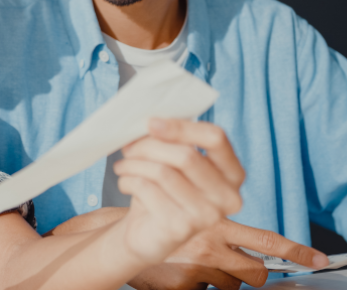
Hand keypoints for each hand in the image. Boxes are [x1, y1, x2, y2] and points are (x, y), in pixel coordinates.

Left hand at [115, 118, 244, 266]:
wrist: (148, 233)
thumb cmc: (162, 190)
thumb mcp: (171, 161)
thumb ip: (171, 140)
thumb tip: (151, 120)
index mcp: (232, 173)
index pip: (216, 138)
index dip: (182, 127)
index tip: (151, 122)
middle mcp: (227, 197)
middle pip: (186, 155)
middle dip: (149, 146)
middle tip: (128, 148)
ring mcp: (207, 216)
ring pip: (162, 172)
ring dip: (134, 164)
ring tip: (123, 166)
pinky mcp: (180, 229)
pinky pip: (147, 189)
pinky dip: (128, 181)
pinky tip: (125, 183)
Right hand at [130, 219, 328, 289]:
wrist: (123, 236)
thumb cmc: (161, 222)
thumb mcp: (192, 214)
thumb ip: (217, 224)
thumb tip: (249, 246)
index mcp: (216, 223)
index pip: (266, 239)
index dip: (296, 251)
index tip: (318, 259)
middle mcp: (210, 245)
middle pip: (255, 271)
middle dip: (253, 273)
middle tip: (238, 268)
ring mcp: (197, 268)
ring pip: (230, 286)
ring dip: (219, 279)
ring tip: (193, 263)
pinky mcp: (182, 287)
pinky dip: (194, 286)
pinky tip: (178, 273)